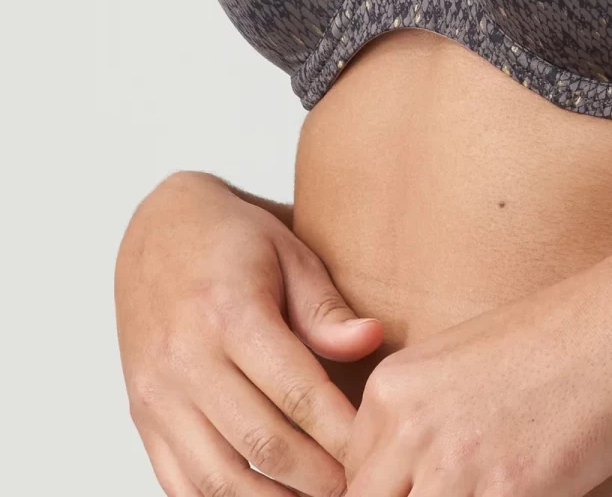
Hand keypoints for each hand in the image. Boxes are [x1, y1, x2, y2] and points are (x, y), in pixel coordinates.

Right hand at [116, 170, 385, 496]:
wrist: (158, 230)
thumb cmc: (235, 240)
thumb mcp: (290, 253)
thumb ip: (326, 309)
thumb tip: (372, 341)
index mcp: (230, 315)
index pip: (297, 392)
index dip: (342, 431)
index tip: (378, 449)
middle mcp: (186, 362)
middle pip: (262, 442)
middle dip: (318, 476)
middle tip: (361, 485)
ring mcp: (158, 397)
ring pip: (217, 478)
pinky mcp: (143, 419)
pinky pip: (180, 483)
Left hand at [344, 248, 611, 496]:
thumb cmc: (556, 342)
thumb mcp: (462, 363)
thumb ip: (419, 418)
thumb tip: (407, 477)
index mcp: (392, 388)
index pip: (353, 481)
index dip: (395, 493)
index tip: (429, 486)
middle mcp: (409, 427)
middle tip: (466, 486)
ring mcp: (452, 465)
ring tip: (495, 484)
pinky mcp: (502, 494)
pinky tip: (526, 486)